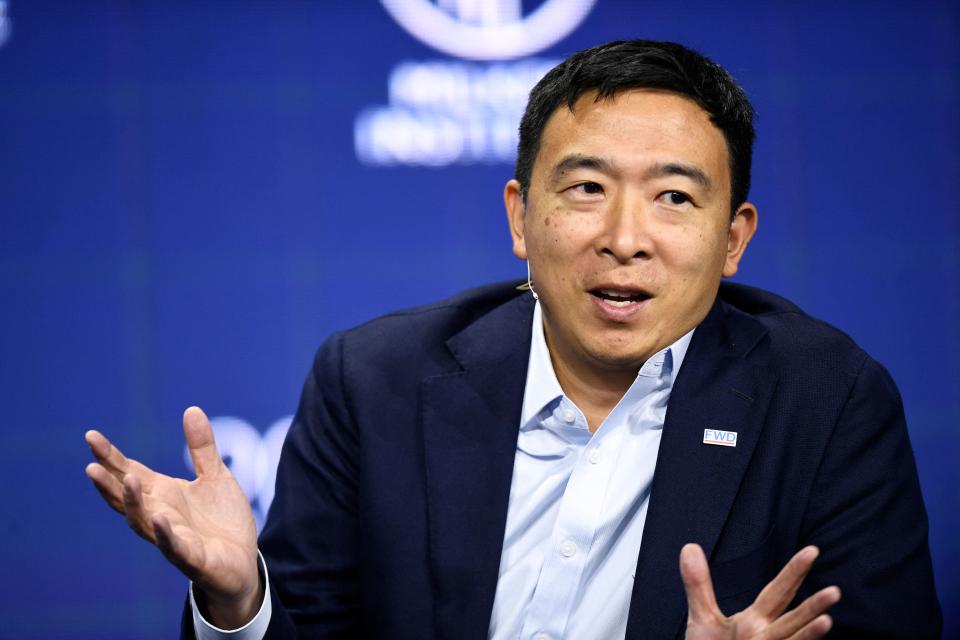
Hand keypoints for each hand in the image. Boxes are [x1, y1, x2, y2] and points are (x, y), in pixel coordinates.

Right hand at [85, 406, 261, 627]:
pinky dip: (165, 533)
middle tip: (92, 465)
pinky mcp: (192, 558)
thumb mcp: (215, 476)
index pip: (130, 472)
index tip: (91, 436)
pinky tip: (158, 518)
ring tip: (127, 479)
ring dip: (134, 503)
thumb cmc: (222, 521)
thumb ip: (201, 447)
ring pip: (144, 522)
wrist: (243, 561)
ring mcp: (172, 538)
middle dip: (109, 483)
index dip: (111, 456)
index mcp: (163, 494)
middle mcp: (159, 515)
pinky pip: (174, 546)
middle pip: (127, 498)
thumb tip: (192, 409)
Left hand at [681, 543, 840, 639]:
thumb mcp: (702, 618)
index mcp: (756, 621)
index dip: (793, 573)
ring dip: (809, 635)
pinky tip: (814, 636)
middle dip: (812, 606)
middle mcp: (767, 638)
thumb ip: (699, 585)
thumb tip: (689, 547)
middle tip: (835, 591)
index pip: (777, 593)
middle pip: (792, 619)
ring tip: (828, 621)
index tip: (812, 550)